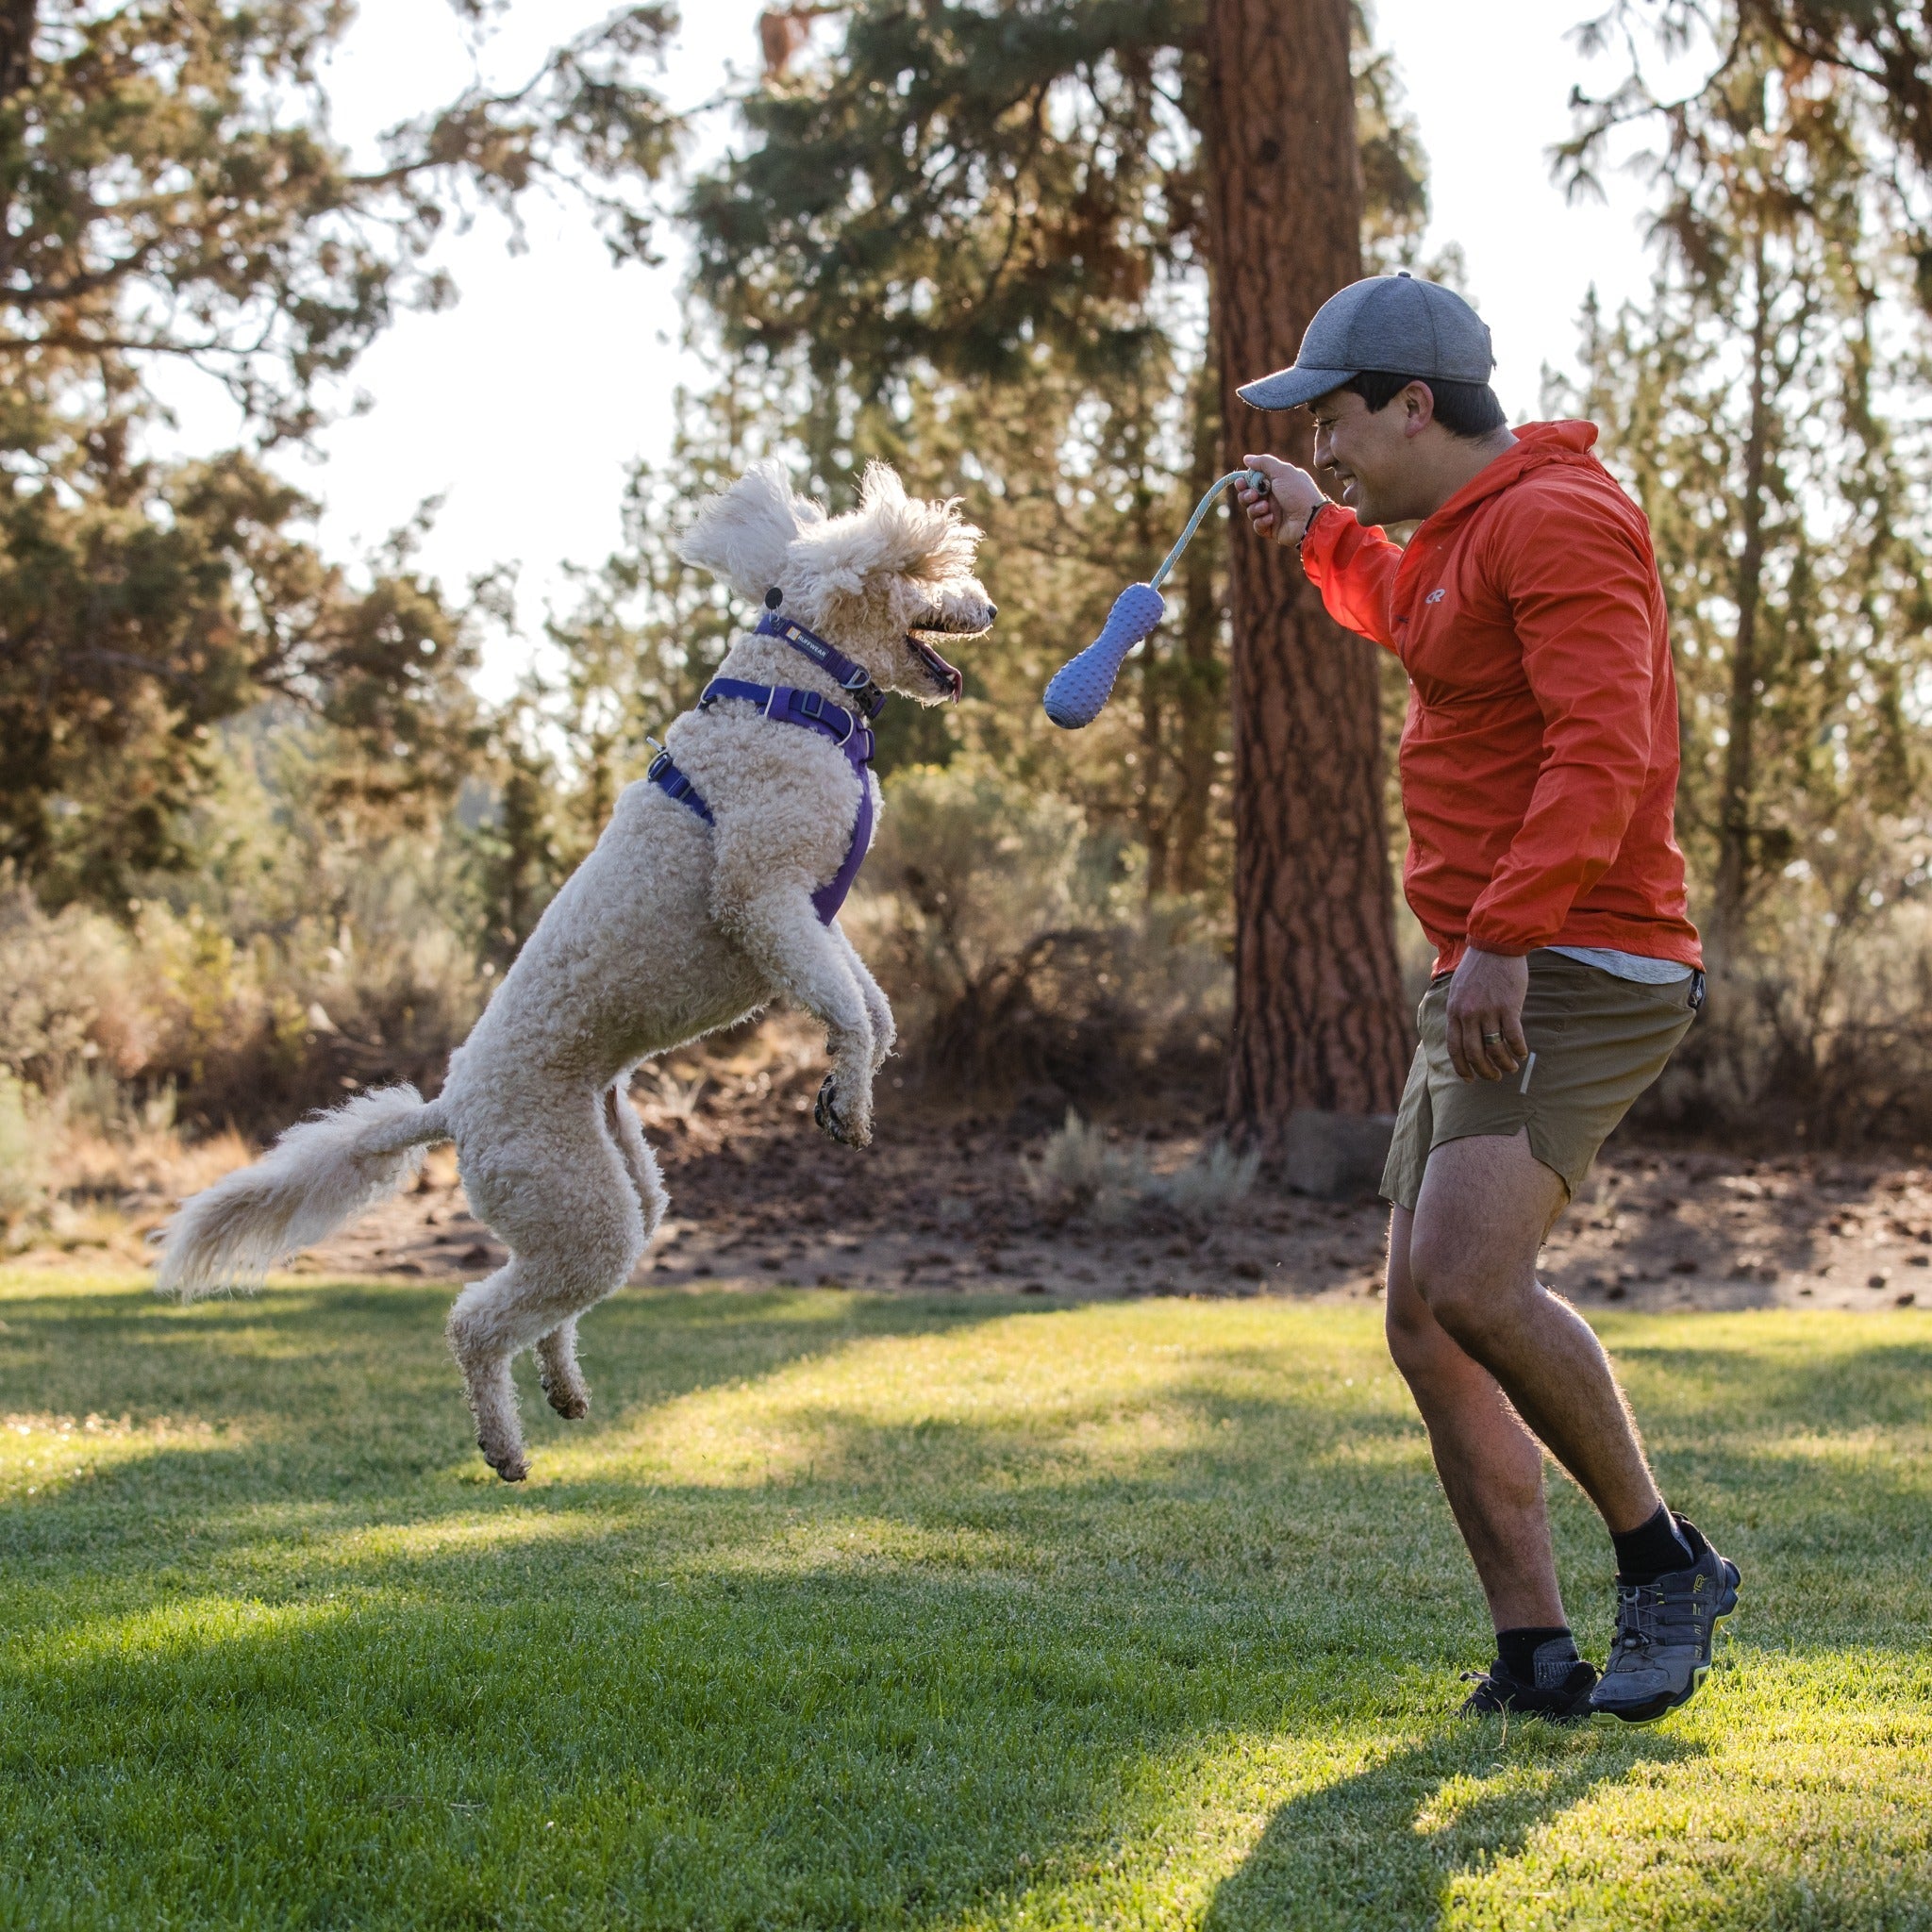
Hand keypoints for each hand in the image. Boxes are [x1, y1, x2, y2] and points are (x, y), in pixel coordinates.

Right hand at [1237, 454, 1326, 546]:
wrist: (1310, 519)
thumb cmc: (1299, 492)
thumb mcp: (1283, 471)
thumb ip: (1264, 463)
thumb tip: (1247, 458)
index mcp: (1277, 482)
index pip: (1254, 480)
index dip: (1245, 481)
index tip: (1241, 482)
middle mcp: (1274, 497)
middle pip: (1249, 496)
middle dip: (1246, 495)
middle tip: (1253, 495)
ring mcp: (1273, 513)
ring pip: (1251, 511)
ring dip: (1255, 508)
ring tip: (1266, 507)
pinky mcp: (1272, 528)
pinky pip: (1258, 525)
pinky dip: (1262, 521)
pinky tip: (1271, 518)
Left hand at [1444, 947, 1529, 1081]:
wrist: (1495, 945)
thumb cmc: (1478, 968)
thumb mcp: (1458, 990)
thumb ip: (1459, 1012)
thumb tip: (1462, 1034)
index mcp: (1454, 1011)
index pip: (1455, 1048)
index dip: (1462, 1067)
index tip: (1469, 1079)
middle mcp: (1469, 1014)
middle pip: (1475, 1053)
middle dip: (1485, 1071)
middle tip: (1494, 1077)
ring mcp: (1488, 1011)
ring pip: (1495, 1048)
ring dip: (1504, 1063)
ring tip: (1511, 1067)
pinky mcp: (1509, 1006)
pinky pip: (1513, 1036)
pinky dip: (1518, 1049)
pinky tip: (1522, 1053)